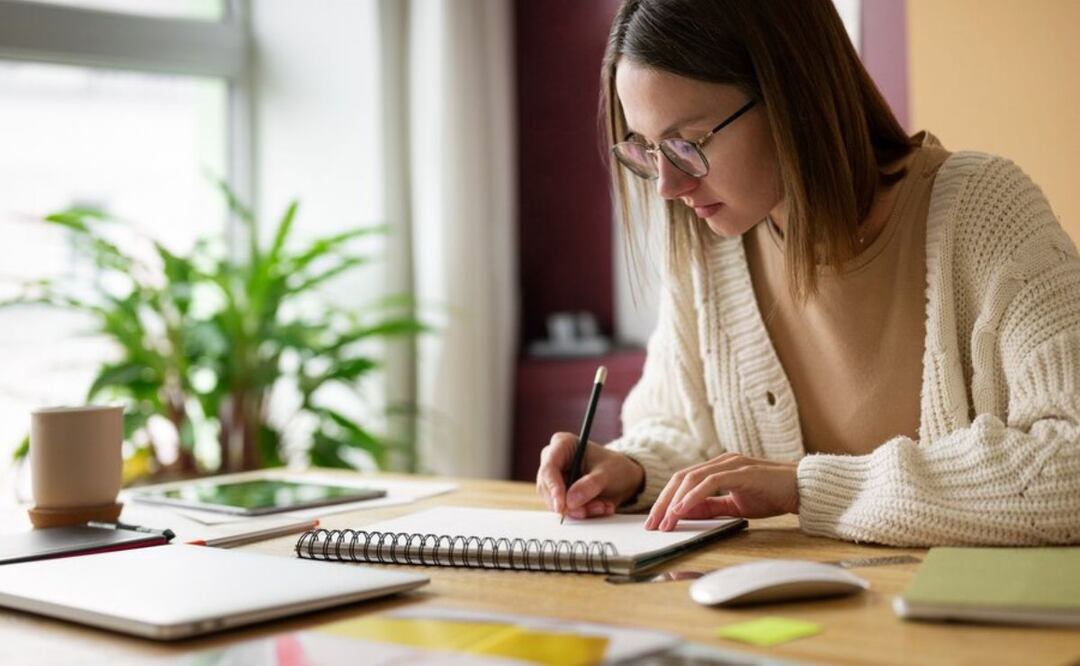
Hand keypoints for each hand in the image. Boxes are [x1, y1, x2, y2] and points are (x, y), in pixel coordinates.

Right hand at [535, 432, 644, 519]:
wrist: (623, 478)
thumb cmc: (614, 467)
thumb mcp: (607, 474)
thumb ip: (590, 485)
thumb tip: (571, 500)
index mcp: (562, 444)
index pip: (549, 467)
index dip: (553, 487)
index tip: (562, 504)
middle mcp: (553, 460)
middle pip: (548, 487)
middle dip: (568, 504)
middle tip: (586, 512)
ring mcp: (555, 478)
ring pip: (555, 501)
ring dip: (579, 510)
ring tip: (602, 506)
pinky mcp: (559, 494)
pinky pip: (564, 509)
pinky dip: (582, 512)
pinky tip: (600, 507)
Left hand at [645, 453, 798, 530]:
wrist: (803, 488)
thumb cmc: (772, 495)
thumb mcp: (735, 505)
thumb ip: (711, 507)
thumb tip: (684, 514)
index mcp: (718, 468)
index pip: (683, 481)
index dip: (666, 500)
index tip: (655, 521)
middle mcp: (721, 462)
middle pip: (681, 478)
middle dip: (663, 502)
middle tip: (652, 524)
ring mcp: (730, 464)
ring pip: (691, 478)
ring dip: (674, 501)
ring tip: (665, 521)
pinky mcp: (741, 471)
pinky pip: (710, 482)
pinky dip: (693, 496)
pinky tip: (682, 509)